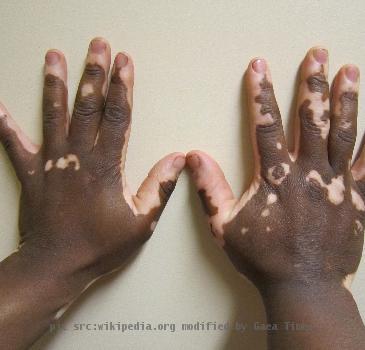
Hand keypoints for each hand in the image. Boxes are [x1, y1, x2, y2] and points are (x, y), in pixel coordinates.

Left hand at [0, 38, 183, 347]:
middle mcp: (78, 156)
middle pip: (87, 106)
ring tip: (55, 58)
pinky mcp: (32, 173)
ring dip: (56, 85)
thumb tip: (178, 159)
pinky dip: (5, 125)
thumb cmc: (101, 245)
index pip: (117, 116)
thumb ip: (159, 187)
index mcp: (106, 165)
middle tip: (97, 46)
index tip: (124, 63)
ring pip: (54, 116)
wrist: (58, 264)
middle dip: (94, 73)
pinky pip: (15, 145)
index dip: (122, 87)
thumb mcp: (142, 222)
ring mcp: (52, 162)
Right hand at [187, 47, 364, 348]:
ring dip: (345, 100)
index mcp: (275, 177)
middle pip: (310, 119)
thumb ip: (210, 188)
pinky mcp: (356, 198)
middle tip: (317, 55)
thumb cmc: (262, 257)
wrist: (304, 286)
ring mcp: (335, 184)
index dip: (261, 93)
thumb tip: (193, 156)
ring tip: (349, 72)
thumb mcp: (224, 226)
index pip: (265, 124)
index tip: (259, 67)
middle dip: (311, 84)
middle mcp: (308, 173)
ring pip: (342, 133)